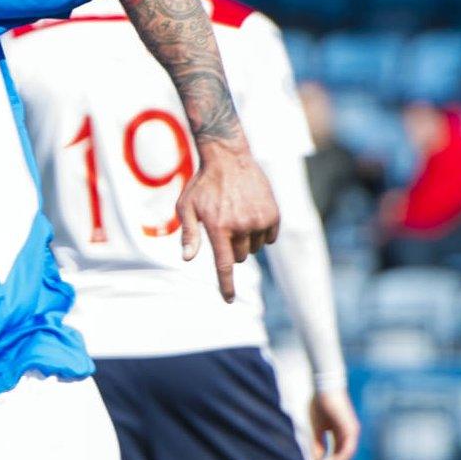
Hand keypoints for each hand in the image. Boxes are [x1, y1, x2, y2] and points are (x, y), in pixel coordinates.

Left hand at [176, 146, 279, 301]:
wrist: (229, 158)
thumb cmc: (202, 185)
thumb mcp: (187, 207)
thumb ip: (189, 234)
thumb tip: (187, 259)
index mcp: (219, 228)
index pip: (224, 265)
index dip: (227, 285)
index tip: (230, 301)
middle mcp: (241, 226)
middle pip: (239, 257)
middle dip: (231, 249)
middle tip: (225, 227)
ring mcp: (260, 220)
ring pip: (255, 248)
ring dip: (246, 240)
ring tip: (237, 216)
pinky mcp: (274, 214)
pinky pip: (270, 238)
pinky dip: (262, 232)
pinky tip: (252, 214)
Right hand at [307, 389, 360, 459]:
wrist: (325, 386)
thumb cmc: (319, 403)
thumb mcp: (316, 428)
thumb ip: (317, 444)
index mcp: (343, 434)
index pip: (337, 455)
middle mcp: (350, 435)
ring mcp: (352, 433)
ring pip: (344, 458)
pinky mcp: (350, 430)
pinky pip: (344, 452)